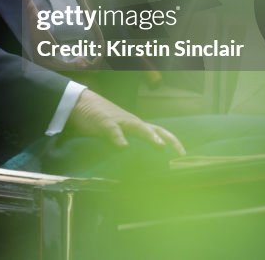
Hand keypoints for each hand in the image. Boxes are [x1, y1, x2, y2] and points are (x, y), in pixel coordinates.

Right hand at [68, 89, 185, 154]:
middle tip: (180, 153)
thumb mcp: (115, 131)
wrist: (80, 103)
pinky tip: (123, 147)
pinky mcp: (104, 123)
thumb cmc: (99, 119)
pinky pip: (113, 130)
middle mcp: (132, 122)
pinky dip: (119, 138)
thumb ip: (126, 142)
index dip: (173, 142)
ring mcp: (119, 121)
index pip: (159, 132)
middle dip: (169, 140)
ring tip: (159, 145)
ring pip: (138, 127)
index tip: (184, 155)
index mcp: (136, 125)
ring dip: (149, 135)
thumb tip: (136, 161)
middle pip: (155, 129)